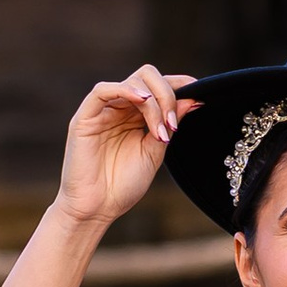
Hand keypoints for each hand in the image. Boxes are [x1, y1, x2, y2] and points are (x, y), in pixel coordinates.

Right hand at [55, 63, 189, 235]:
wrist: (97, 209)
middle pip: (147, 77)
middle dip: (167, 95)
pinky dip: (125, 89)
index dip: (180, 84)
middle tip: (173, 124)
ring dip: (153, 100)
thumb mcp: (155, 152)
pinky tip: (143, 101)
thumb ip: (169, 125)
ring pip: (132, 82)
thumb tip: (193, 99)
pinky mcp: (85, 117)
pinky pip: (103, 90)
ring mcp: (103, 111)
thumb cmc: (124, 185)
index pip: (159, 87)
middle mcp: (121, 108)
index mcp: (137, 116)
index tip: (201, 91)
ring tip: (162, 128)